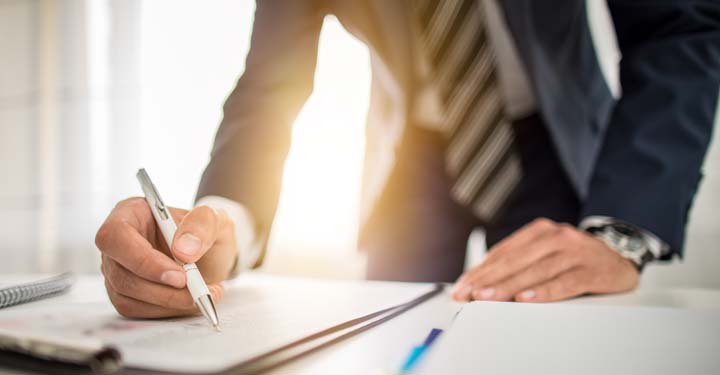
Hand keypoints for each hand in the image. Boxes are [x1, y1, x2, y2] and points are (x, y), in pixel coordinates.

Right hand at [95, 197, 237, 317]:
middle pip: (122, 273)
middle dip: (163, 289)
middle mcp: (117, 243)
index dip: (143, 260)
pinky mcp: (124, 294)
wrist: (210, 254)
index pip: (116, 236)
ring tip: (203, 294)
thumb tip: (183, 250)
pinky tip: (190, 300)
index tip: (179, 276)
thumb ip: (202, 226)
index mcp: (130, 213)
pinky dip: (166, 310)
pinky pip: (136, 310)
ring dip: (168, 302)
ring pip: (127, 296)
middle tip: (198, 291)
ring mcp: (117, 270)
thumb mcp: (214, 219)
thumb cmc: (205, 232)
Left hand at [451, 218, 638, 302]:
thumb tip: (481, 281)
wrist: (620, 256)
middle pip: (516, 261)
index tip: (462, 286)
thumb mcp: (545, 252)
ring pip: (536, 271)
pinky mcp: (592, 269)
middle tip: (468, 294)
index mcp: (540, 231)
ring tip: (488, 298)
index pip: (503, 252)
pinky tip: (526, 299)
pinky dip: (544, 292)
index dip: (480, 271)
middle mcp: (556, 237)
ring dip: (508, 287)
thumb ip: (518, 263)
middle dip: (488, 280)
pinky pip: (564, 282)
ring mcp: (575, 252)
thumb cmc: (574, 258)